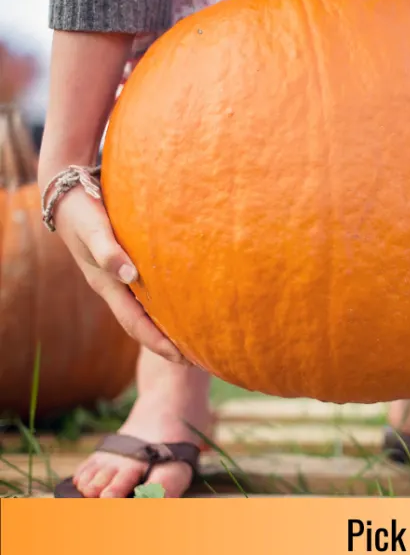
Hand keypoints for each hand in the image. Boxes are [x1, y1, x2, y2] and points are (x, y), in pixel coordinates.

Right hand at [45, 182, 186, 363]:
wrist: (68, 195)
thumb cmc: (83, 211)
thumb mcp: (93, 230)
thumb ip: (108, 251)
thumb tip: (130, 275)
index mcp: (106, 285)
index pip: (135, 323)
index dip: (157, 342)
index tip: (181, 357)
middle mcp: (114, 287)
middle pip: (141, 324)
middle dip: (166, 343)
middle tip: (197, 358)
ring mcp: (119, 278)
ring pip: (145, 310)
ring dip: (167, 326)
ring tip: (195, 338)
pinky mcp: (126, 265)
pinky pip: (148, 293)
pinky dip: (165, 304)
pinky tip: (184, 303)